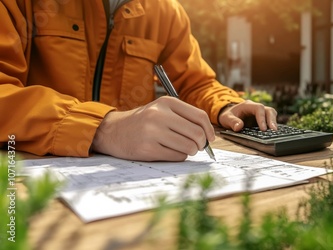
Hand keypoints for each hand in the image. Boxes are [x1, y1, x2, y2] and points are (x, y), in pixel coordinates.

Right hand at [91, 96, 214, 160]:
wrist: (113, 131)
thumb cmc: (143, 122)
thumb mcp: (161, 110)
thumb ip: (183, 118)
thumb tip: (208, 136)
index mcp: (166, 103)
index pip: (199, 116)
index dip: (209, 130)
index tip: (210, 138)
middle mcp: (159, 115)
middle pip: (196, 133)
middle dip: (201, 143)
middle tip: (197, 147)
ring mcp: (152, 132)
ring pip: (188, 146)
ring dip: (191, 151)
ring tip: (183, 149)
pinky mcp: (147, 149)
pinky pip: (177, 156)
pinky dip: (179, 157)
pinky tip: (171, 152)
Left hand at [218, 100, 277, 131]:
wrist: (228, 115)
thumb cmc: (228, 116)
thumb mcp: (226, 118)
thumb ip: (232, 122)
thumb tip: (238, 127)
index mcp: (248, 105)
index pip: (259, 109)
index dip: (262, 118)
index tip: (263, 129)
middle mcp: (256, 108)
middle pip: (268, 110)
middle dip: (272, 120)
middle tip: (274, 130)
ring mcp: (260, 113)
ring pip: (271, 114)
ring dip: (274, 122)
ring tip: (275, 132)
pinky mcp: (262, 119)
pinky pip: (270, 120)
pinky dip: (272, 126)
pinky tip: (273, 133)